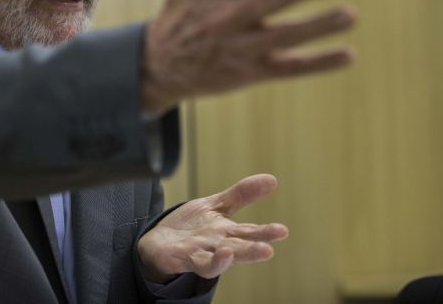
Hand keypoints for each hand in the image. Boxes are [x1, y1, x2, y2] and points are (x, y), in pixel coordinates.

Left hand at [137, 174, 288, 282]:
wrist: (158, 242)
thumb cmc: (191, 227)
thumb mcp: (216, 205)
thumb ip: (241, 194)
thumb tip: (272, 179)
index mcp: (226, 231)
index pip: (249, 232)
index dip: (265, 232)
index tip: (283, 231)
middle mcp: (218, 244)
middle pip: (240, 246)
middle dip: (256, 247)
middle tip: (271, 247)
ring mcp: (203, 252)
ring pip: (224, 256)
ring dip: (240, 255)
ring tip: (258, 251)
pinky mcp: (186, 258)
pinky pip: (203, 263)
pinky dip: (215, 261)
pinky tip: (225, 252)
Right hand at [141, 0, 354, 111]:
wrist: (161, 66)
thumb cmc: (184, 11)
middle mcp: (225, 18)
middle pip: (265, 3)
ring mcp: (239, 48)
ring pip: (281, 37)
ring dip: (316, 27)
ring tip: (349, 14)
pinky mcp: (251, 72)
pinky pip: (288, 69)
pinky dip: (317, 64)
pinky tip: (348, 54)